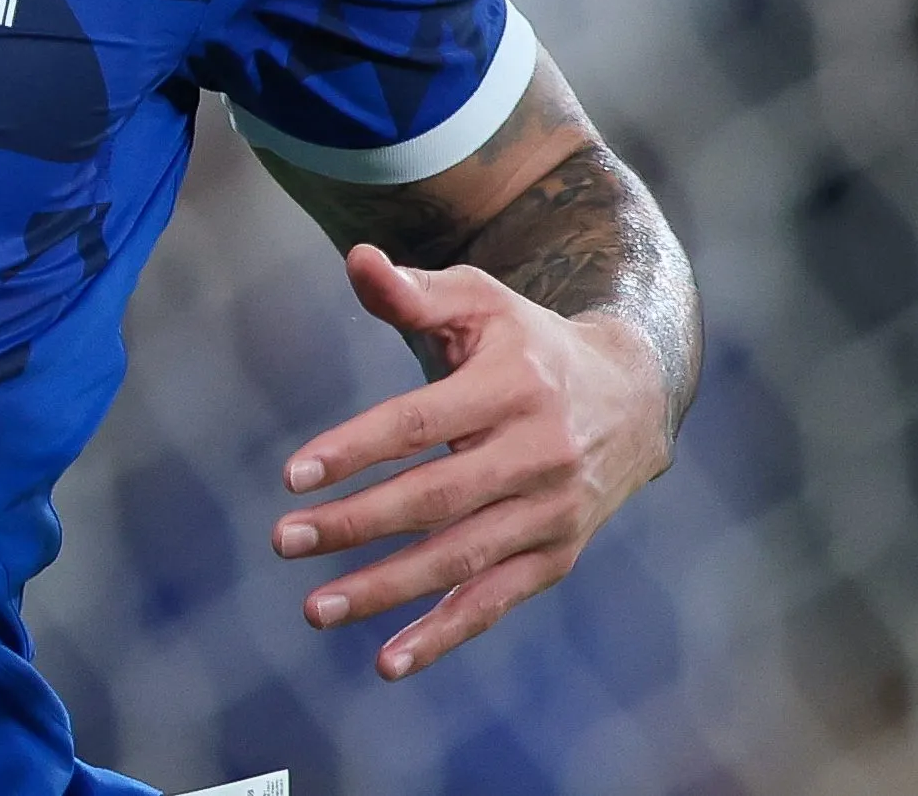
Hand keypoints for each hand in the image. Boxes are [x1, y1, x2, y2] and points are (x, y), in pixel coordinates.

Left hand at [270, 242, 671, 678]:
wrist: (633, 394)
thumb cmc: (528, 342)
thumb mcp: (480, 301)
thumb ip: (413, 290)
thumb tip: (356, 259)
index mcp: (515, 385)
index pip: (422, 423)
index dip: (356, 449)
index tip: (292, 476)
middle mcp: (541, 452)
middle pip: (437, 498)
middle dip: (356, 524)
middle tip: (284, 540)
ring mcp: (554, 511)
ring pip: (462, 560)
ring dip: (387, 589)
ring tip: (315, 606)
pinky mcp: (559, 555)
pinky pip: (495, 602)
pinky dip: (443, 634)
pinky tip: (387, 659)